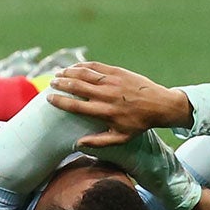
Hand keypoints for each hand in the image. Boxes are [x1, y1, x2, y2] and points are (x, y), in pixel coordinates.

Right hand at [46, 62, 190, 145]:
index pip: (77, 106)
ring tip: (58, 74)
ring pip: (85, 74)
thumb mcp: (121, 138)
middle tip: (51, 84)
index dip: (60, 101)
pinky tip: (74, 67)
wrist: (159, 104)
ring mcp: (112, 81)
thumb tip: (77, 143)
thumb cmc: (139, 123)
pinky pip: (96, 67)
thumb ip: (99, 142)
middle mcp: (106, 95)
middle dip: (61, 84)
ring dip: (69, 73)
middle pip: (77, 87)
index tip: (49, 98)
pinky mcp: (117, 71)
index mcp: (105, 112)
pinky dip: (82, 66)